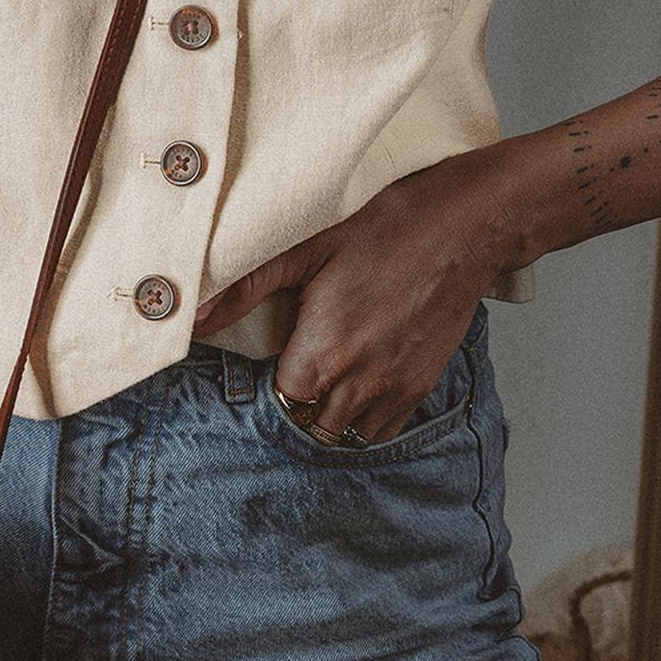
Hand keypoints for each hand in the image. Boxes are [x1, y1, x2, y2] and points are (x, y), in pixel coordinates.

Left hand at [192, 146, 513, 444]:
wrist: (465, 226)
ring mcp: (395, 388)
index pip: (280, 401)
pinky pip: (384, 429)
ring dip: (331, 414)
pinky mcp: (423, 385)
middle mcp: (359, 382)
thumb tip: (195, 316)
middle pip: (311, 425)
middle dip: (299, 404)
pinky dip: (365, 417)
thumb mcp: (308, 248)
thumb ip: (247, 287)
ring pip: (347, 434)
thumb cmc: (387, 228)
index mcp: (324, 352)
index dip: (271, 382)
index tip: (274, 358)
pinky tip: (359, 382)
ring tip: (327, 376)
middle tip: (298, 366)